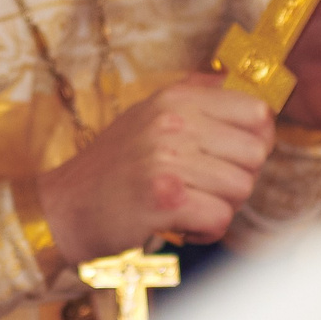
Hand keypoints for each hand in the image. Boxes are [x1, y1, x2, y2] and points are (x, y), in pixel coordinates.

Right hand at [36, 75, 273, 259]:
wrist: (63, 207)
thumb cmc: (112, 167)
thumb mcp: (148, 115)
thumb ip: (195, 98)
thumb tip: (244, 89)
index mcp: (175, 98)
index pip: (256, 111)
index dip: (257, 141)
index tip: (235, 158)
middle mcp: (172, 122)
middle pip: (254, 154)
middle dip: (239, 179)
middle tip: (207, 188)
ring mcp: (167, 159)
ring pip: (241, 188)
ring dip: (221, 206)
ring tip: (190, 206)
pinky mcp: (163, 198)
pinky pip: (219, 217)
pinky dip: (206, 230)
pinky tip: (182, 225)